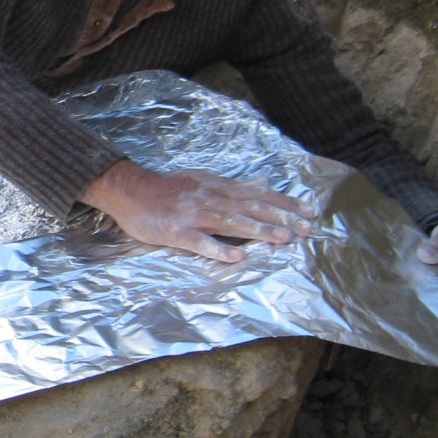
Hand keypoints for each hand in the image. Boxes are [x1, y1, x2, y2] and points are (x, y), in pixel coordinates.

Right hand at [79, 159, 313, 262]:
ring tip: (282, 238)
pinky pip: (199, 242)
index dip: (284, 202)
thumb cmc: (167, 188)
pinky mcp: (176, 232)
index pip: (258, 194)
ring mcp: (192, 215)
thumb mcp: (203, 179)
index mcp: (217, 187)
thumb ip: (232, 186)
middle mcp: (209, 198)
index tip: (308, 211)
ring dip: (257, 230)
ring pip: (230, 222)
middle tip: (305, 228)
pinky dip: (218, 250)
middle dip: (280, 217)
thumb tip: (263, 185)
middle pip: (250, 207)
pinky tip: (236, 258)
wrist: (130, 190)